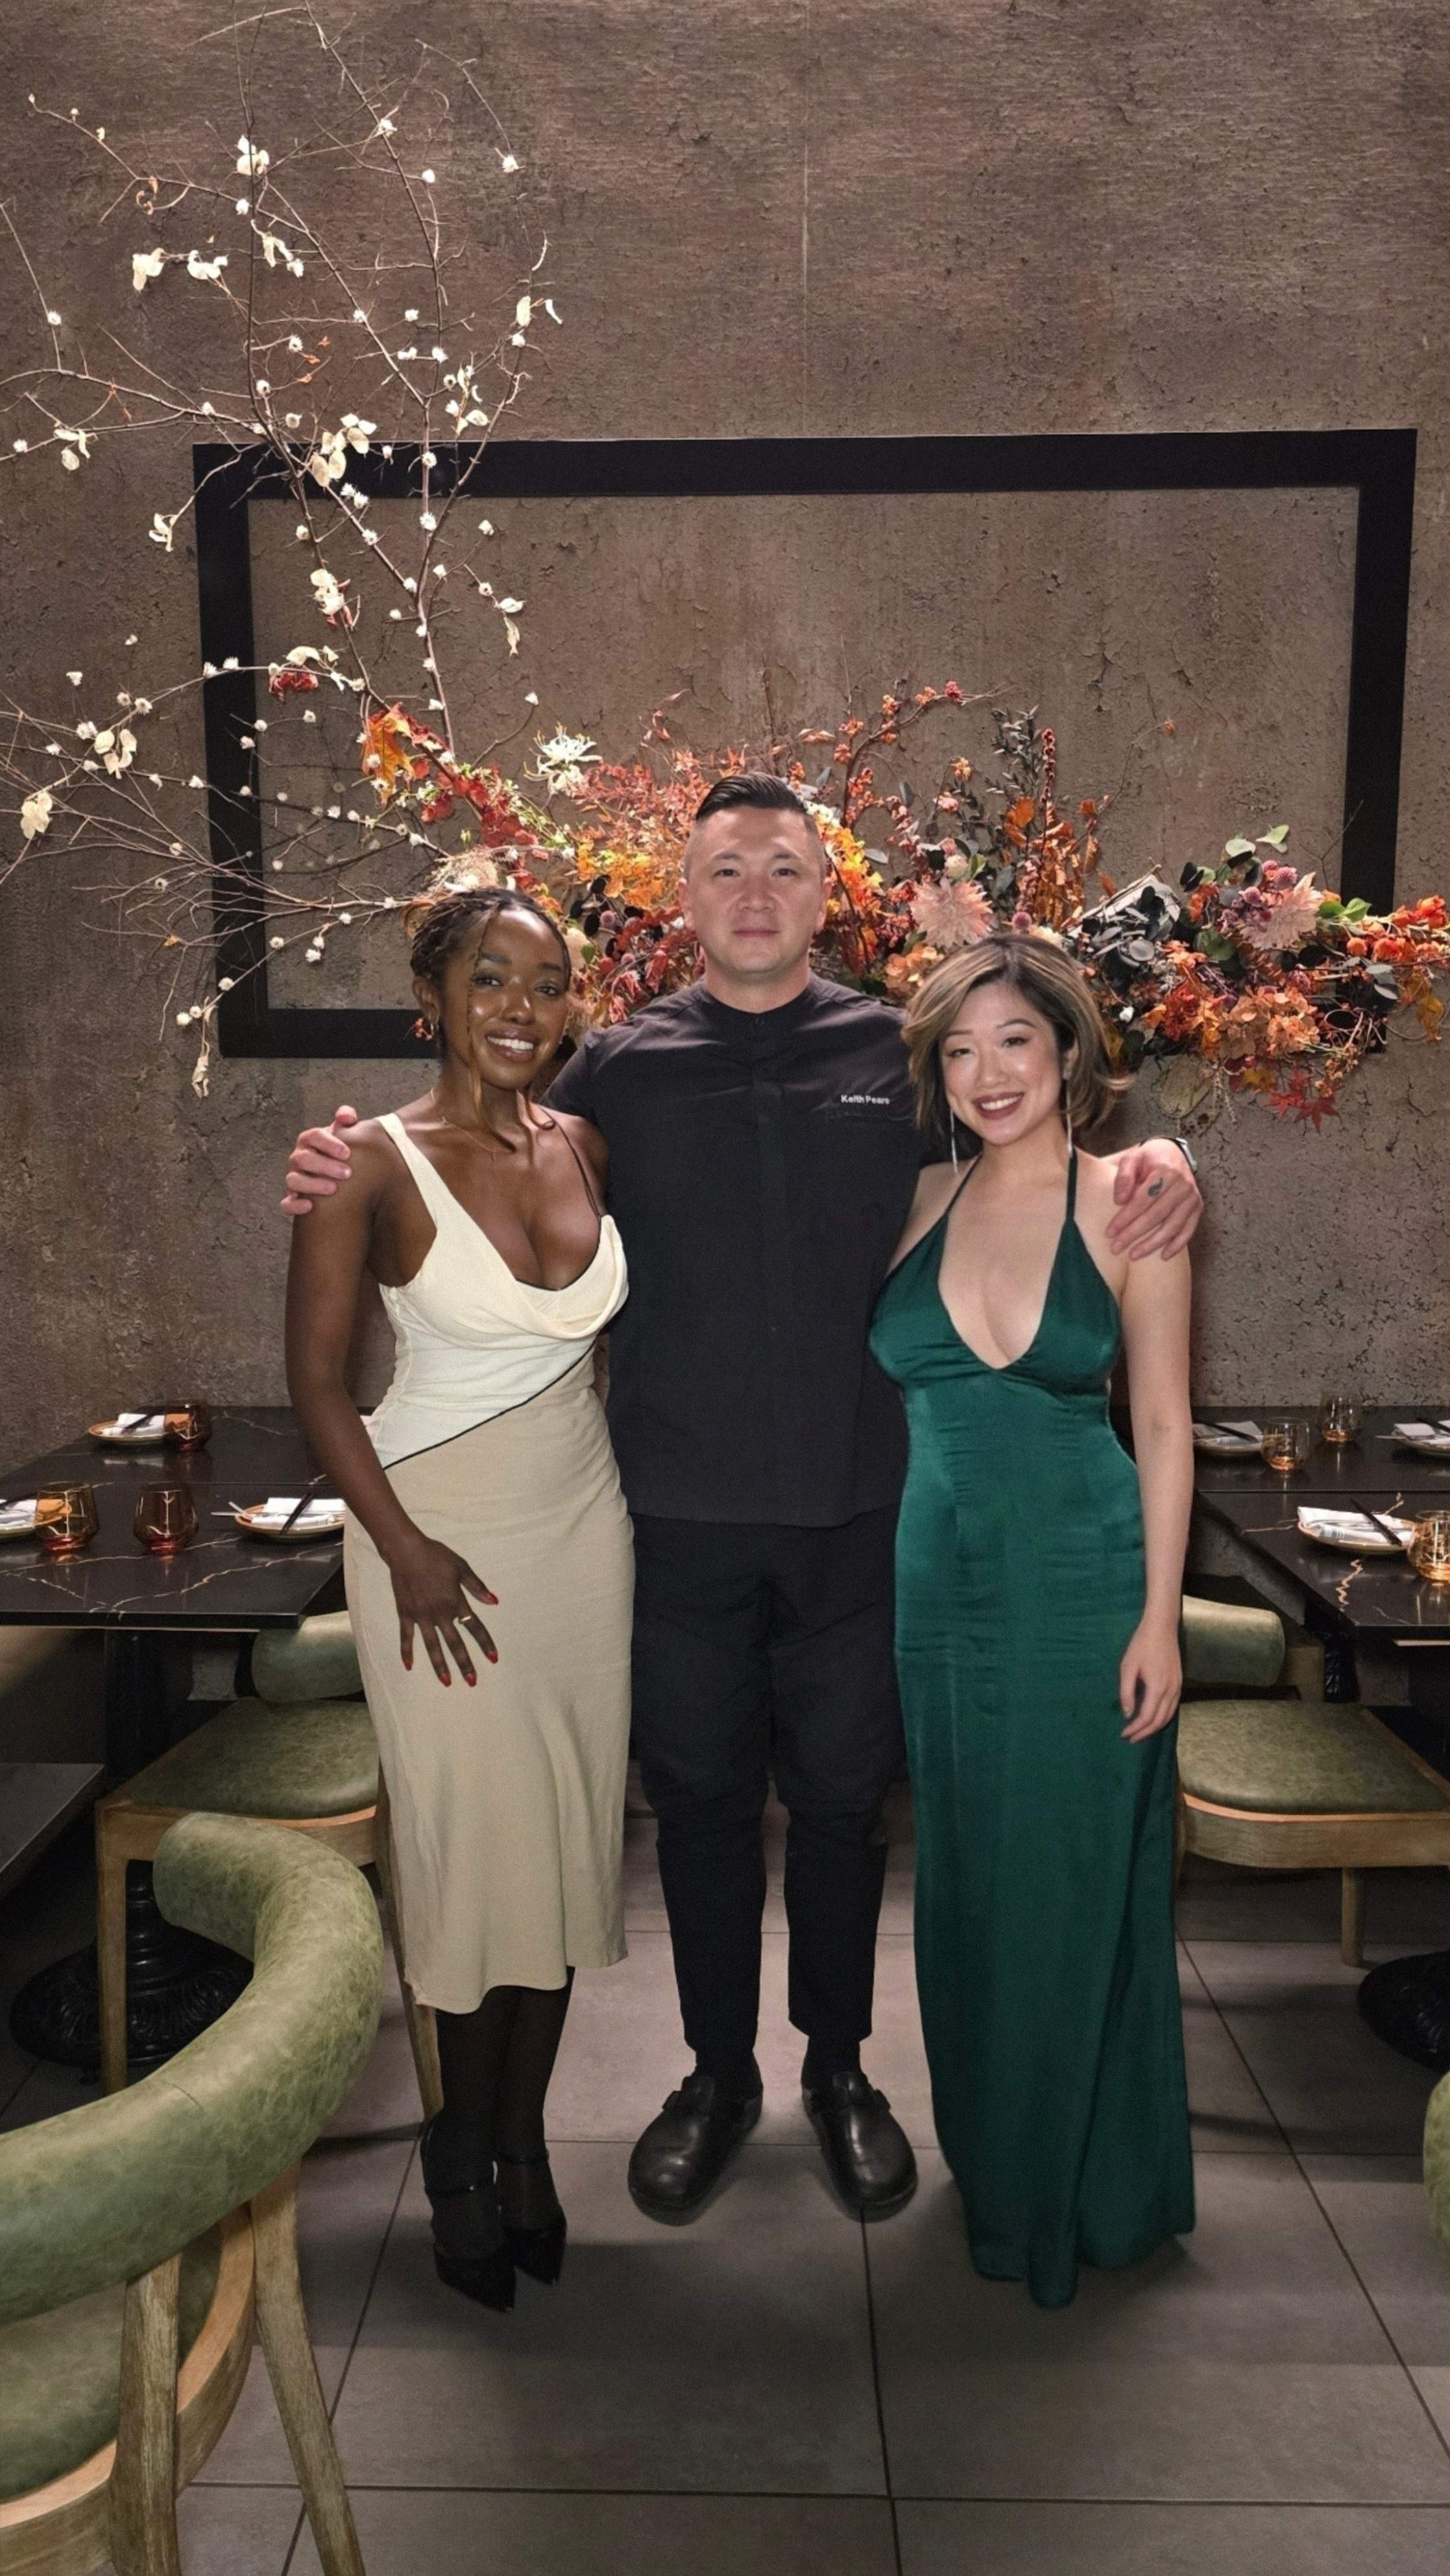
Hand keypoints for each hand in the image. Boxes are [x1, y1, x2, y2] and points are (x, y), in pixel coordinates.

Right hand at [282, 1104, 358, 1214]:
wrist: (337, 1174)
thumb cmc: (340, 1152)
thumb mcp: (344, 1134)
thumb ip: (346, 1119)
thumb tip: (348, 1117)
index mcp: (309, 1140)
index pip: (313, 1136)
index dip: (328, 1143)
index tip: (347, 1153)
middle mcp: (298, 1158)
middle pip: (303, 1159)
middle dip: (324, 1165)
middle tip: (347, 1173)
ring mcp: (293, 1178)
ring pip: (293, 1180)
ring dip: (312, 1185)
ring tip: (333, 1189)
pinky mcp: (292, 1198)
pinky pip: (286, 1203)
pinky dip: (295, 1205)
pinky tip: (310, 1207)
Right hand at [386, 1531, 498, 1686]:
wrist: (407, 1551)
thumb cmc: (436, 1557)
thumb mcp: (461, 1568)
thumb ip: (477, 1587)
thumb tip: (494, 1602)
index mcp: (455, 1602)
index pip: (474, 1627)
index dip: (485, 1643)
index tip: (493, 1658)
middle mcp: (439, 1613)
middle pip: (455, 1643)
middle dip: (465, 1663)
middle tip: (472, 1681)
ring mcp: (421, 1616)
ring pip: (432, 1645)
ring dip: (440, 1665)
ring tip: (446, 1682)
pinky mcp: (405, 1614)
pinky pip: (406, 1637)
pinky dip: (407, 1651)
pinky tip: (409, 1666)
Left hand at [1107, 1139, 1201, 1261]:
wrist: (1172, 1154)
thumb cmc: (1148, 1158)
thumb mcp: (1132, 1158)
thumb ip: (1124, 1175)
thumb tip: (1119, 1200)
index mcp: (1166, 1171)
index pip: (1143, 1199)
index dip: (1125, 1217)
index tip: (1109, 1232)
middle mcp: (1183, 1185)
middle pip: (1156, 1215)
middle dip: (1134, 1234)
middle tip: (1115, 1247)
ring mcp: (1192, 1198)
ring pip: (1172, 1226)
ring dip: (1152, 1244)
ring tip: (1133, 1255)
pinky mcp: (1197, 1207)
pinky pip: (1188, 1230)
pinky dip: (1177, 1245)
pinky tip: (1163, 1256)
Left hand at [1119, 1618, 1181, 1741]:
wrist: (1161, 1628)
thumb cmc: (1141, 1645)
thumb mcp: (1128, 1667)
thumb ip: (1126, 1692)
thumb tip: (1127, 1714)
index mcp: (1157, 1688)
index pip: (1147, 1717)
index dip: (1135, 1728)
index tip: (1124, 1734)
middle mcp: (1171, 1691)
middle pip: (1159, 1721)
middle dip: (1145, 1732)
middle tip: (1131, 1738)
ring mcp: (1177, 1688)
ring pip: (1168, 1716)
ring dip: (1154, 1727)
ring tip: (1141, 1732)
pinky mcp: (1179, 1683)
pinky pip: (1173, 1707)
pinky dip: (1163, 1717)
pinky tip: (1153, 1718)